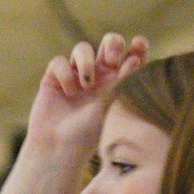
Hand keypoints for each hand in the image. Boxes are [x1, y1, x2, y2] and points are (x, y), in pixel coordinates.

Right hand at [26, 32, 148, 156]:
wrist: (57, 150)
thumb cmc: (86, 135)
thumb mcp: (109, 106)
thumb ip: (121, 81)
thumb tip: (135, 58)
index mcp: (115, 84)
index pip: (130, 57)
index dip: (136, 47)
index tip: (140, 44)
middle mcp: (97, 77)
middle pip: (109, 43)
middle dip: (112, 44)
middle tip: (112, 62)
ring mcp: (74, 76)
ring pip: (82, 48)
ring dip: (87, 62)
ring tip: (87, 85)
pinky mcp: (53, 79)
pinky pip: (59, 62)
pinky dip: (65, 75)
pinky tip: (68, 93)